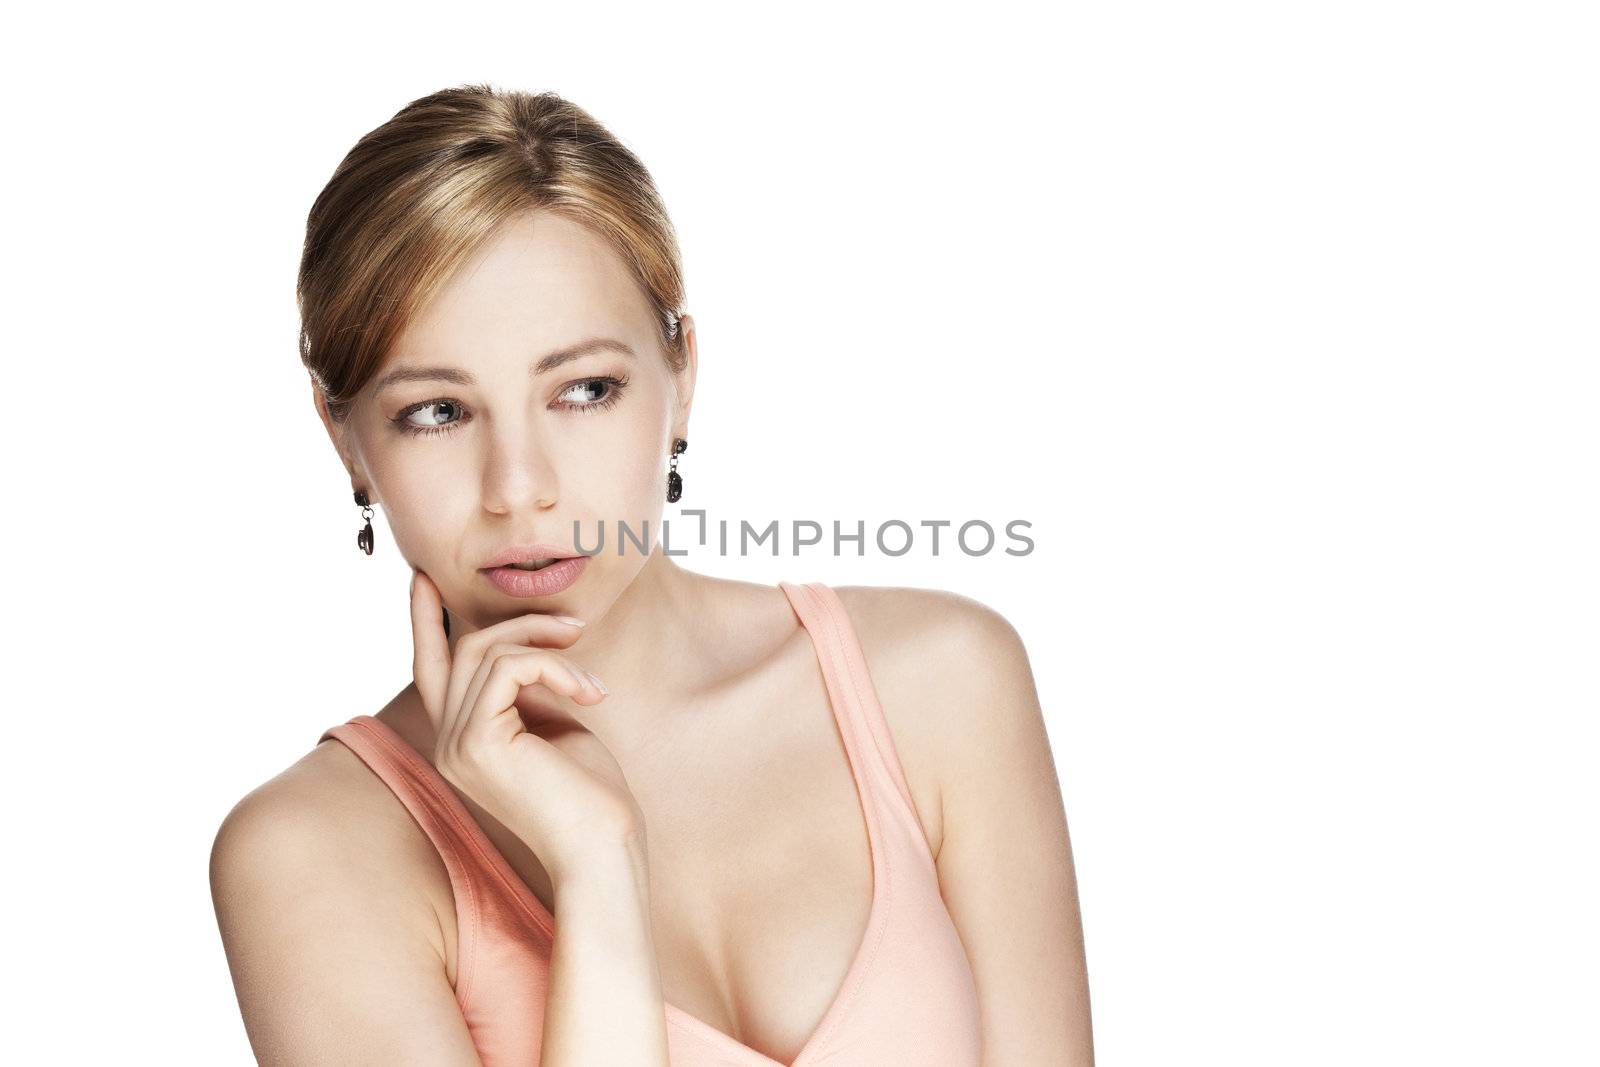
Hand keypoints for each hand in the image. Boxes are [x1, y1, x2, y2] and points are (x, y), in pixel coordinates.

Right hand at [408, 569, 644, 880]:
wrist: (604, 847)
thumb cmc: (591, 794)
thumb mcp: (554, 724)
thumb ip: (527, 687)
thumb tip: (525, 645)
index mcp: (462, 742)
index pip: (431, 669)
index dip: (423, 622)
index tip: (424, 578)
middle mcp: (448, 744)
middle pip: (463, 649)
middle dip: (519, 624)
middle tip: (574, 626)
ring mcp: (456, 745)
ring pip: (485, 651)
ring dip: (547, 646)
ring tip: (594, 681)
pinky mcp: (477, 742)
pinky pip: (508, 668)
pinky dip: (555, 668)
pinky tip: (590, 695)